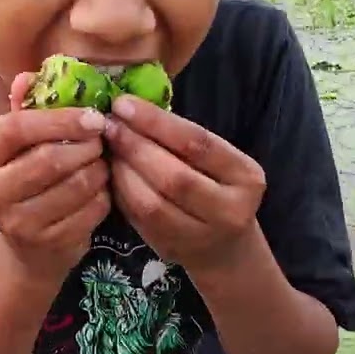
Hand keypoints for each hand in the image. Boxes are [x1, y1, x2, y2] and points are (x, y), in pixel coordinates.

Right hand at [0, 73, 111, 282]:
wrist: (31, 246)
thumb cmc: (30, 180)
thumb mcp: (22, 145)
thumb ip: (26, 109)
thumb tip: (26, 77)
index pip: (16, 128)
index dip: (58, 119)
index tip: (92, 116)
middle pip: (48, 159)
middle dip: (85, 146)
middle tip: (102, 140)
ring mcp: (18, 223)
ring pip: (74, 186)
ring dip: (99, 170)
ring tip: (102, 163)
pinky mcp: (48, 244)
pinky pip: (89, 212)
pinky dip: (104, 196)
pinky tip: (101, 190)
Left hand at [104, 94, 266, 270]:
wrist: (225, 246)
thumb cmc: (216, 186)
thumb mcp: (216, 161)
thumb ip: (182, 138)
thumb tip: (130, 108)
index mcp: (245, 176)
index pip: (198, 143)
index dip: (157, 123)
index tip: (124, 104)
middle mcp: (229, 210)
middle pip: (174, 176)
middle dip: (135, 147)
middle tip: (109, 126)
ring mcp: (201, 236)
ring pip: (151, 202)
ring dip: (123, 171)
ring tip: (109, 148)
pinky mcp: (172, 249)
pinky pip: (138, 218)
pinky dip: (120, 191)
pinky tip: (112, 172)